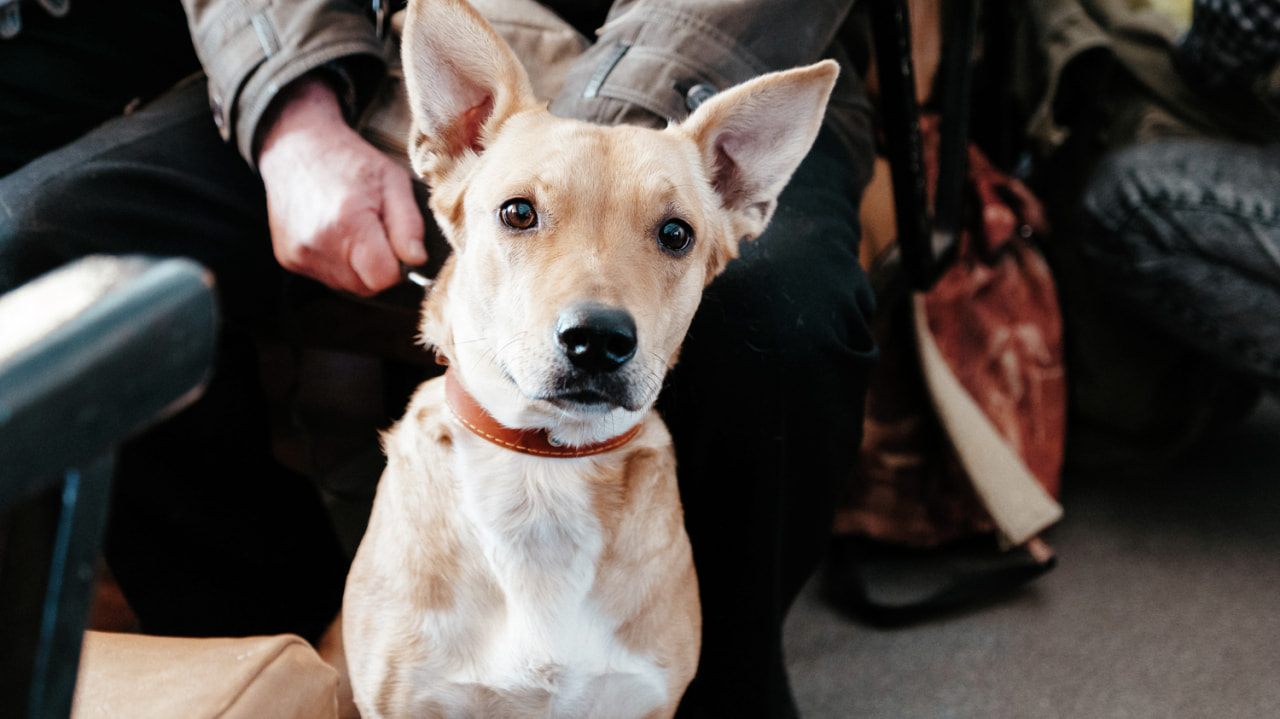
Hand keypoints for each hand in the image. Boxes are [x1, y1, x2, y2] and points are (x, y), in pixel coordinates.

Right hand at [257, 74, 425, 295]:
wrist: (296, 146)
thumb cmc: (350, 161)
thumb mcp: (393, 180)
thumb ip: (409, 224)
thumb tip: (417, 260)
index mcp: (349, 223)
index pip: (384, 277)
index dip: (397, 265)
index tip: (395, 241)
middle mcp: (319, 244)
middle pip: (367, 286)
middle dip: (378, 266)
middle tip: (375, 231)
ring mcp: (299, 254)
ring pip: (347, 285)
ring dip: (358, 266)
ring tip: (353, 229)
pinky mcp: (288, 259)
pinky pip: (326, 277)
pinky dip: (337, 262)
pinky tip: (334, 233)